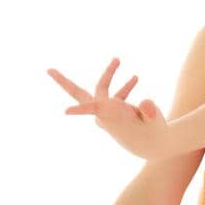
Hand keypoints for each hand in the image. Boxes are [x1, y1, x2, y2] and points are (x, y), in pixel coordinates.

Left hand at [47, 56, 169, 160]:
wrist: (152, 145)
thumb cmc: (153, 133)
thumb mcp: (156, 121)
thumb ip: (150, 112)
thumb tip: (146, 105)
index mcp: (111, 115)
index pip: (94, 110)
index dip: (81, 110)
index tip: (65, 111)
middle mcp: (105, 113)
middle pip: (79, 94)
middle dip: (64, 82)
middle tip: (48, 70)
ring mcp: (108, 111)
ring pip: (103, 88)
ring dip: (110, 74)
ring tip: (117, 59)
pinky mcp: (114, 110)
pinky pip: (116, 94)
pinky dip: (125, 86)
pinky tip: (134, 78)